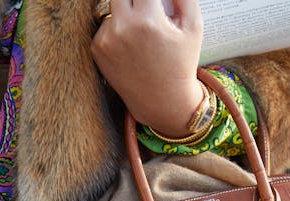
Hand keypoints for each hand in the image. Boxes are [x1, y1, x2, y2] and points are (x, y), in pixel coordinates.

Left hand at [91, 0, 203, 136]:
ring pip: (114, 6)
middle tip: (146, 9)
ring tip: (144, 32)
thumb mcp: (192, 26)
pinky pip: (105, 24)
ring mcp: (106, 39)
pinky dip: (118, 27)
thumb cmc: (181, 62)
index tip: (154, 2)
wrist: (162, 101)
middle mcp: (122, 28)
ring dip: (127, 10)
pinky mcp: (97, 49)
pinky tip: (132, 45)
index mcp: (147, 20)